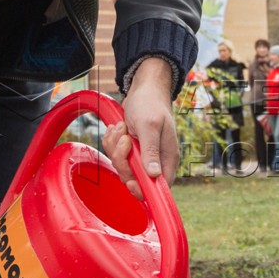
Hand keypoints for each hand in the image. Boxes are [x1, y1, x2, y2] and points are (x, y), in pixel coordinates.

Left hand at [105, 57, 179, 197]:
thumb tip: (154, 175)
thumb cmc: (150, 104)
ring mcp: (142, 155)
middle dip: (123, 160)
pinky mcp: (130, 149)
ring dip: (115, 147)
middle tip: (124, 140)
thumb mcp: (150, 126)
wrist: (143, 89)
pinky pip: (115, 155)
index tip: (130, 181)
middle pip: (135, 178)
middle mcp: (155, 160)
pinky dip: (111, 141)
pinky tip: (117, 128)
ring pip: (122, 166)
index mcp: (167, 158)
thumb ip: (151, 151)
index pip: (159, 187)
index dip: (144, 189)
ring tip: (122, 128)